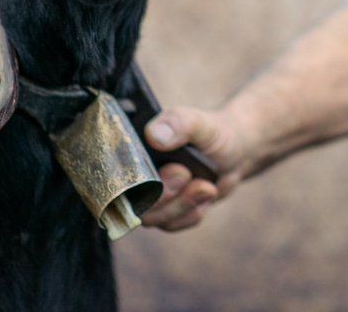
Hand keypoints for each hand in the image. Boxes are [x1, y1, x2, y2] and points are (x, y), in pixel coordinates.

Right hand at [140, 106, 244, 231]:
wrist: (235, 153)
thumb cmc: (211, 133)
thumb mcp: (199, 122)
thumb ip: (179, 123)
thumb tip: (153, 135)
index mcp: (131, 150)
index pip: (112, 173)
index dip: (132, 180)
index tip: (166, 171)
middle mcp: (134, 176)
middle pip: (131, 202)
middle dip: (164, 193)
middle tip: (185, 173)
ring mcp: (149, 198)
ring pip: (153, 217)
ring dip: (182, 204)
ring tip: (207, 186)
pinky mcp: (166, 213)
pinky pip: (172, 224)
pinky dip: (192, 212)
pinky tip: (207, 193)